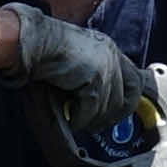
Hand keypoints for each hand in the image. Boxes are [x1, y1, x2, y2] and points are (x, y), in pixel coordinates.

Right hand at [0, 5, 142, 132]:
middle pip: (128, 97)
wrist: (32, 41)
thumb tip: (94, 106)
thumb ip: (89, 78)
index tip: (117, 114)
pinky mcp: (95, 78)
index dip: (128, 101)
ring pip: (108, 108)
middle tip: (94, 125)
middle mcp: (111, 56)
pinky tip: (68, 117)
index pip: (134, 79)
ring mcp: (105, 66)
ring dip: (90, 119)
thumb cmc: (44, 51)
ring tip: (74, 119)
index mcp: (108, 49)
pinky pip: (91, 110)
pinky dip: (79, 119)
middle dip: (112, 116)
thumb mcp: (74, 62)